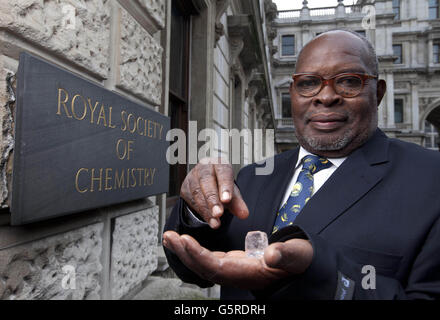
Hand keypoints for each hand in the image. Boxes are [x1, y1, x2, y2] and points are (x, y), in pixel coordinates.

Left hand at [162, 231, 313, 289]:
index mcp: (247, 273)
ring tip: (170, 237)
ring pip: (202, 264)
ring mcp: (231, 270)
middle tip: (169, 237)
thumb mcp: (296, 255)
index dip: (199, 255)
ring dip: (185, 251)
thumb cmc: (297, 260)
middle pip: (203, 267)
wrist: (298, 266)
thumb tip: (272, 254)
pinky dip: (194, 250)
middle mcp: (235, 274)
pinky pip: (207, 259)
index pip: (216, 267)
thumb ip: (285, 254)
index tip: (185, 240)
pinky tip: (185, 241)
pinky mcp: (230, 263)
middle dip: (184, 253)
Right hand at [180, 157, 248, 228]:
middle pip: (206, 182)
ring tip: (216, 221)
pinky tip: (209, 219)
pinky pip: (192, 201)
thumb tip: (244, 214)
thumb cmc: (221, 184)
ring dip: (207, 209)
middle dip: (212, 199)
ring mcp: (192, 177)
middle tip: (219, 213)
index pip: (222, 172)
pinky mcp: (185, 188)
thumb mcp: (232, 191)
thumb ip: (238, 202)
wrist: (206, 182)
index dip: (225, 186)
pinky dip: (201, 212)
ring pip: (197, 192)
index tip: (227, 200)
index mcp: (219, 164)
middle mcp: (204, 168)